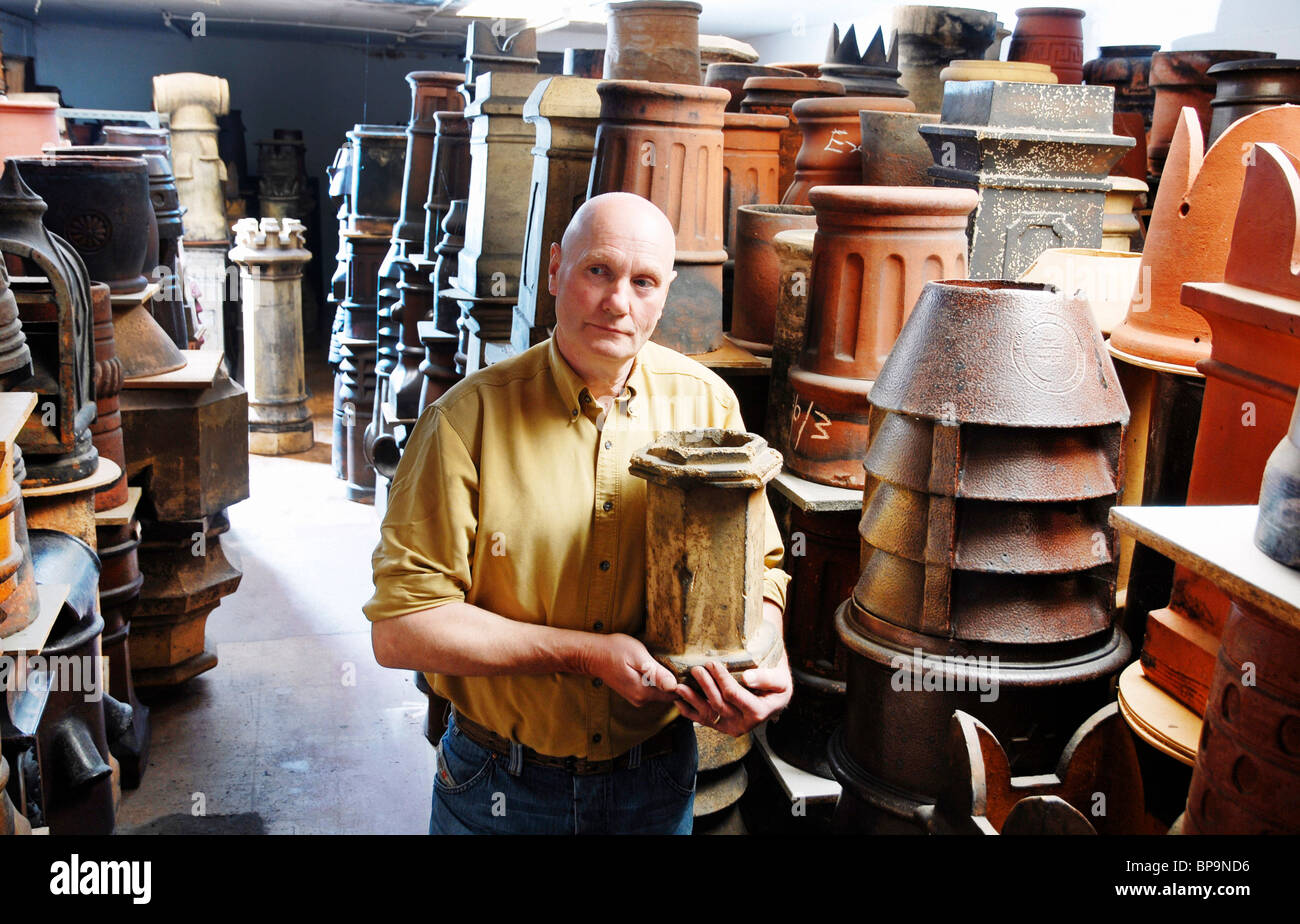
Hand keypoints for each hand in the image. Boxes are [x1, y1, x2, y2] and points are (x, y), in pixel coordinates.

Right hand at [579, 633, 678, 706]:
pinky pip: (652, 690)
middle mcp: (641, 699)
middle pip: (668, 694)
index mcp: (644, 692)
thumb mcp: (637, 656)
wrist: (592, 654)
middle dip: (676, 681)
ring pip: (660, 692)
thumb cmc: (614, 650)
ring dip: (666, 680)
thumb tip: (674, 685)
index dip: (682, 682)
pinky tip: (655, 667)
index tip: (685, 668)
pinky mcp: (633, 693)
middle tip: (678, 662)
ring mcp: (636, 698)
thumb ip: (655, 672)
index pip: (674, 694)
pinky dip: (657, 681)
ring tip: (667, 662)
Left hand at [674, 655, 792, 736]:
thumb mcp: (781, 679)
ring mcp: (729, 727)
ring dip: (692, 700)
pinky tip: (678, 701)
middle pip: (718, 704)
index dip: (722, 680)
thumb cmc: (778, 684)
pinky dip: (688, 711)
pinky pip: (701, 720)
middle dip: (706, 686)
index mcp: (758, 713)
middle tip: (697, 669)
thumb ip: (767, 678)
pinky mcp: (719, 725)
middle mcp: (742, 724)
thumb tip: (747, 678)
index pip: (734, 696)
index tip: (714, 664)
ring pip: (707, 714)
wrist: (774, 695)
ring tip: (680, 686)